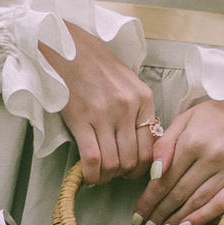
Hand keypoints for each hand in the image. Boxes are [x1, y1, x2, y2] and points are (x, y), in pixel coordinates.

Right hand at [56, 18, 161, 185]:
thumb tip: (142, 144)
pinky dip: (91, 174)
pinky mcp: (81, 119)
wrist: (71, 48)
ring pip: (113, 163)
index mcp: (144, 99)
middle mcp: (128, 108)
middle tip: (114, 174)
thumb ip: (139, 111)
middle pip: (133, 159)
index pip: (152, 146)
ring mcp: (104, 114)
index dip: (143, 166)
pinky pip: (92, 159)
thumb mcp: (130, 83)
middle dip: (124, 174)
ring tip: (100, 173)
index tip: (132, 169)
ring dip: (107, 176)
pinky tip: (88, 175)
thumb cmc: (99, 67)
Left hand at [135, 75, 223, 224]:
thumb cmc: (218, 114)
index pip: (164, 178)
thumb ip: (166, 143)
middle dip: (159, 212)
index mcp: (193, 140)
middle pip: (178, 192)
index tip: (138, 213)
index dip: (149, 199)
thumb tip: (154, 173)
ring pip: (198, 201)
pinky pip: (222, 203)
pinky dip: (203, 217)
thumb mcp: (187, 118)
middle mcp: (212, 156)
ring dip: (177, 218)